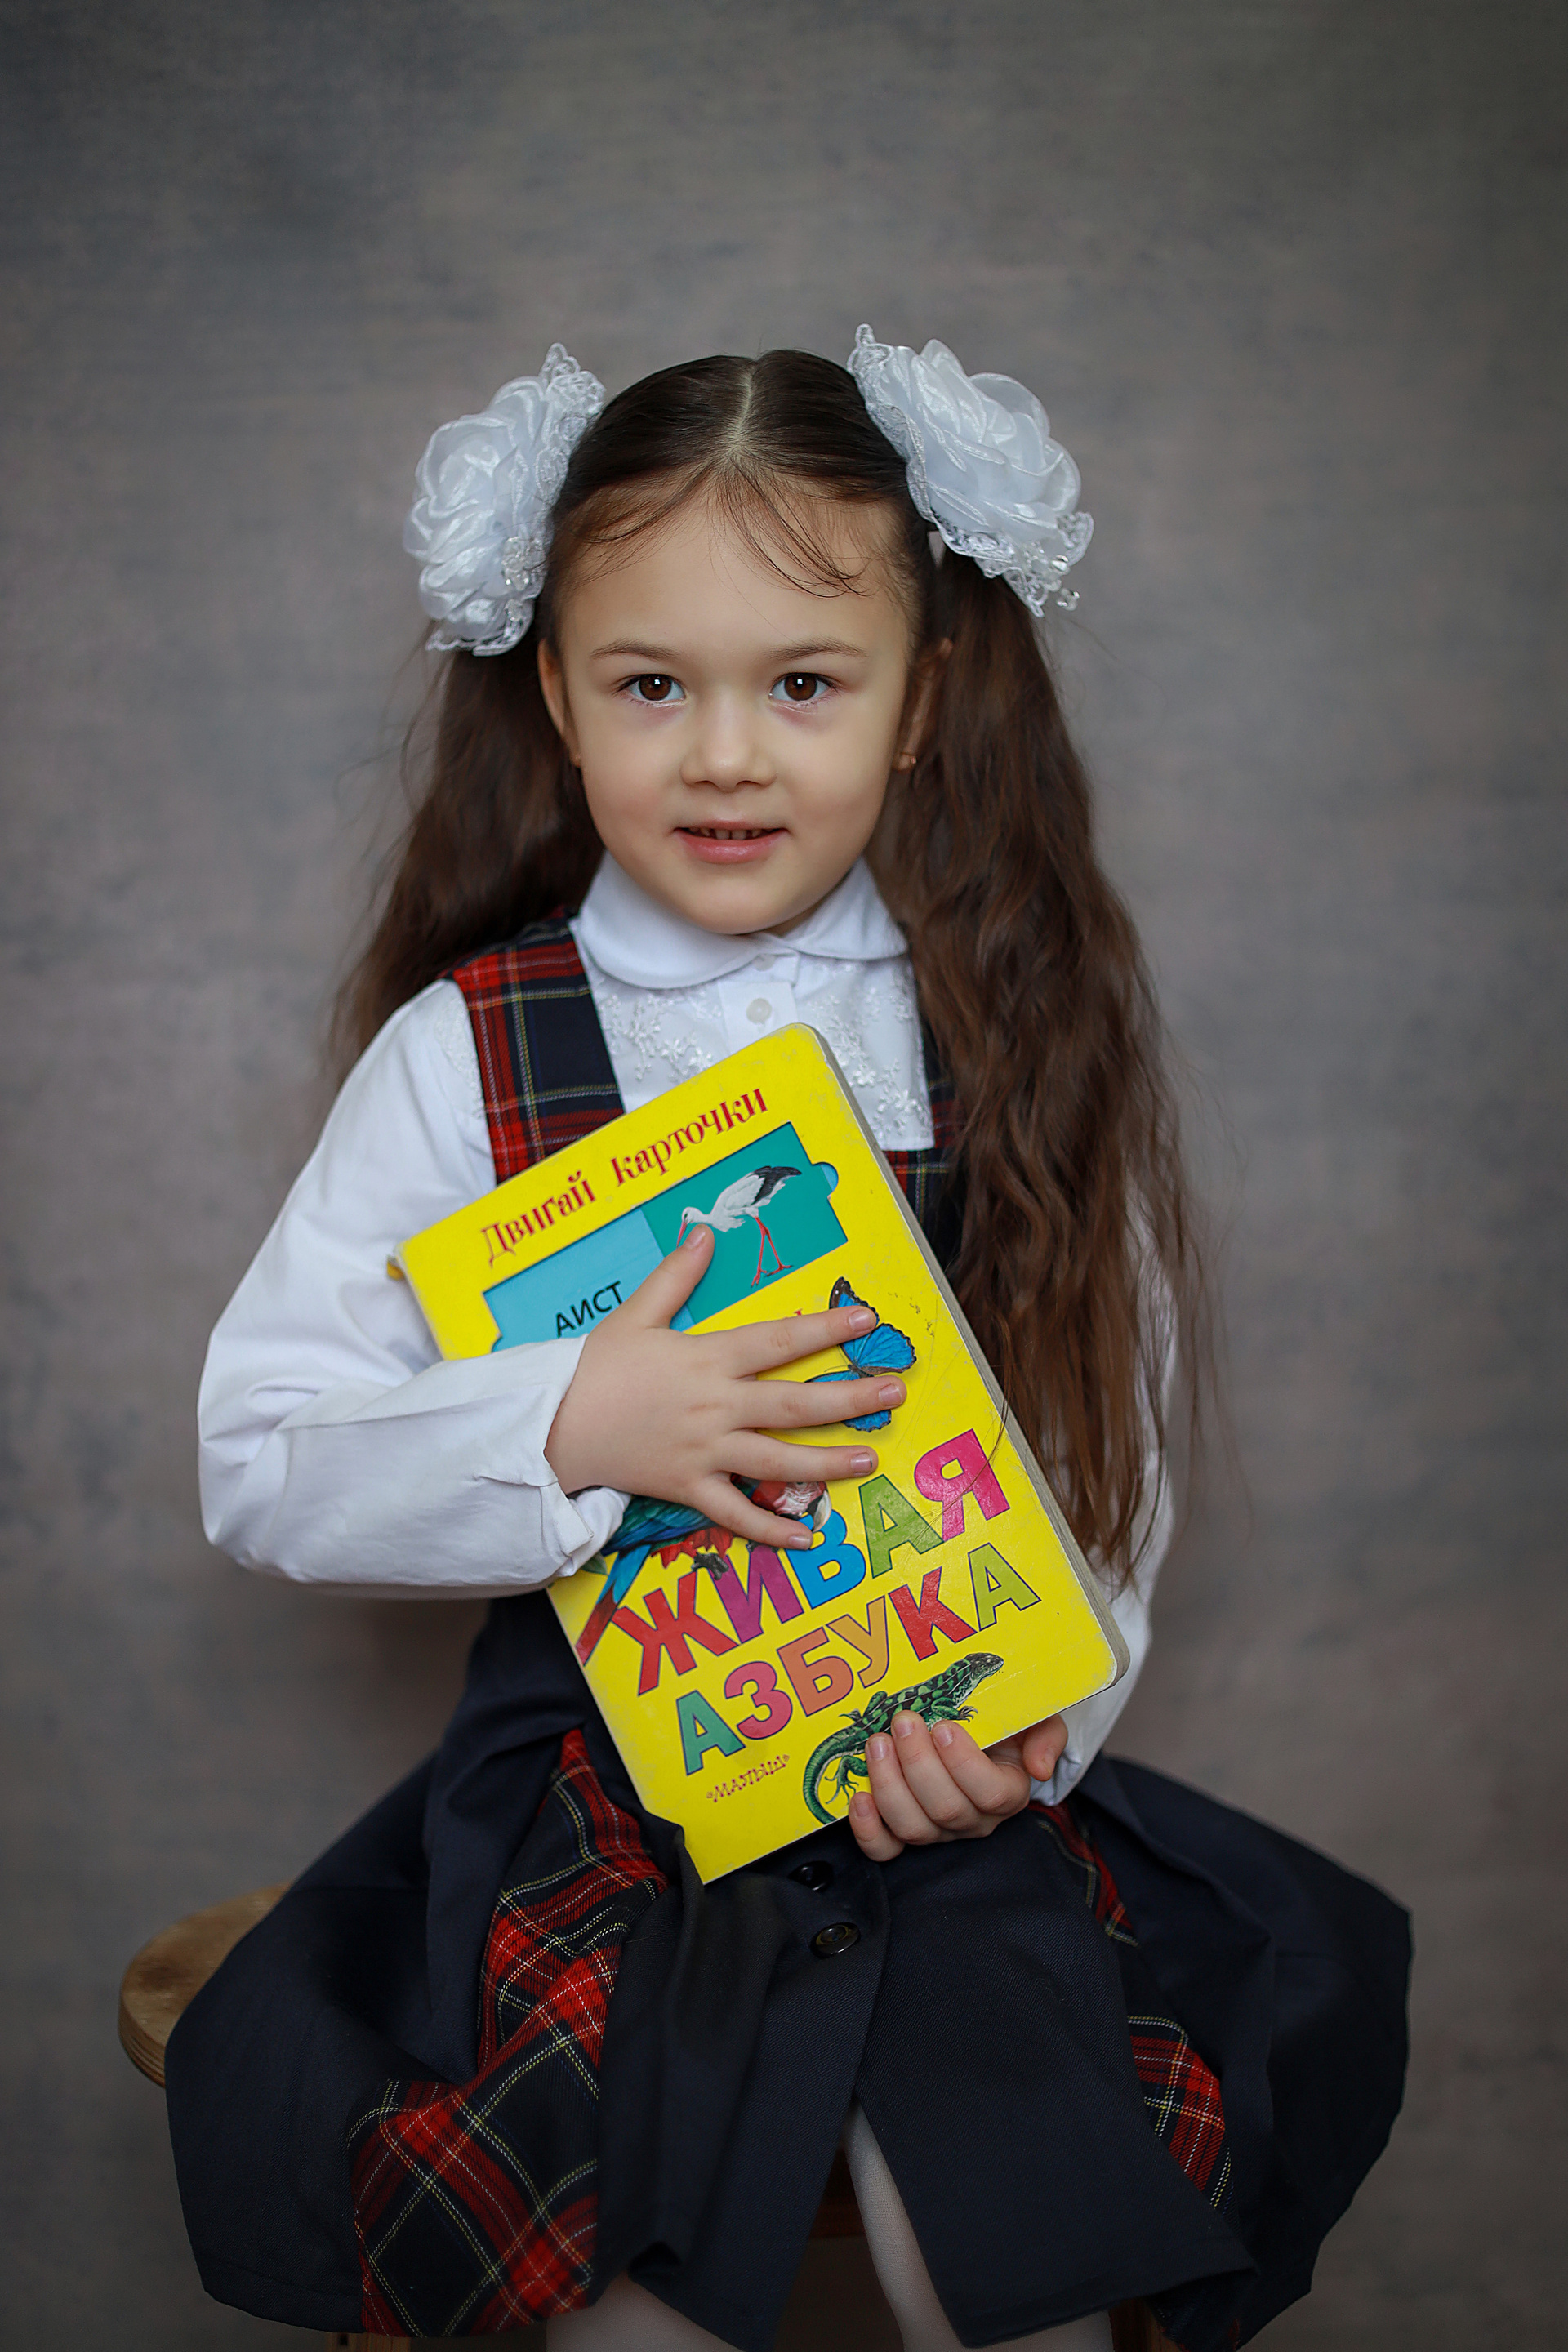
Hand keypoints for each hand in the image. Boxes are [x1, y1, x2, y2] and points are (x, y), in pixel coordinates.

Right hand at [544, 1223, 907, 1549]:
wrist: (552, 1427)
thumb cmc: (594, 1368)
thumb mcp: (634, 1314)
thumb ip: (676, 1276)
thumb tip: (703, 1232)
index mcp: (706, 1358)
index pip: (778, 1340)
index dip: (825, 1330)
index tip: (867, 1321)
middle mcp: (715, 1407)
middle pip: (795, 1403)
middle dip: (850, 1398)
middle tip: (895, 1393)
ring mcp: (705, 1452)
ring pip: (779, 1462)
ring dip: (830, 1461)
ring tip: (871, 1457)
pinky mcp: (688, 1489)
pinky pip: (737, 1515)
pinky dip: (772, 1531)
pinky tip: (810, 1538)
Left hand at [847, 1712, 1068, 1860]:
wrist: (979, 1735)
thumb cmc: (1005, 1725)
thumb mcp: (1035, 1720)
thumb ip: (1047, 1736)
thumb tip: (1039, 1767)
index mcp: (1008, 1792)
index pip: (990, 1793)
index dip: (964, 1763)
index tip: (943, 1726)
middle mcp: (973, 1819)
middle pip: (946, 1809)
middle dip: (919, 1763)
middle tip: (904, 1720)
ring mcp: (937, 1831)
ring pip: (913, 1827)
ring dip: (889, 1784)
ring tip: (878, 1742)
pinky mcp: (904, 1835)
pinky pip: (885, 1848)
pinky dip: (868, 1828)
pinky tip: (860, 1796)